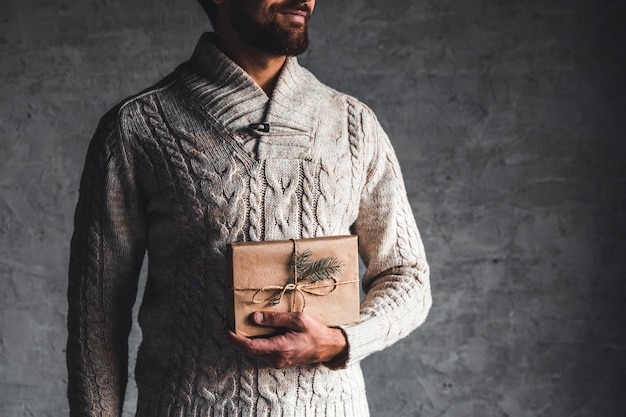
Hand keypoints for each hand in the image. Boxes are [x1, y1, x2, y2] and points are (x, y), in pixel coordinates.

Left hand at [225, 311, 347, 368]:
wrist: (327, 347)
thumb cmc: (314, 332)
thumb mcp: (297, 319)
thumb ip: (275, 319)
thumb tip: (255, 317)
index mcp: (280, 348)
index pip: (250, 346)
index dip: (235, 339)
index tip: (226, 330)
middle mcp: (276, 358)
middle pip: (249, 350)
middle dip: (236, 339)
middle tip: (229, 325)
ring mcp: (277, 362)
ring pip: (254, 353)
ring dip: (245, 342)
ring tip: (239, 327)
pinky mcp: (279, 361)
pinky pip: (261, 353)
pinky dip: (254, 344)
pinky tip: (254, 333)